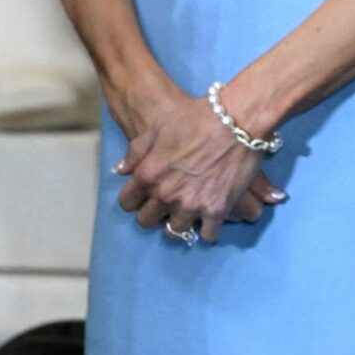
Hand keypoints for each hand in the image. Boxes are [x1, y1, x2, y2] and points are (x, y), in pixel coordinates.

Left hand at [113, 84, 284, 243]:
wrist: (233, 121)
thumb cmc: (192, 119)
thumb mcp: (156, 129)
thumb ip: (136, 152)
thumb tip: (121, 170)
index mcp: (147, 174)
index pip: (127, 202)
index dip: (133, 201)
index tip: (141, 200)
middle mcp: (164, 194)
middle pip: (147, 220)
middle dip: (153, 215)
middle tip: (162, 209)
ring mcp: (190, 204)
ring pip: (175, 231)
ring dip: (178, 224)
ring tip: (184, 217)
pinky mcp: (216, 210)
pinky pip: (207, 235)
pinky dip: (207, 230)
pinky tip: (208, 221)